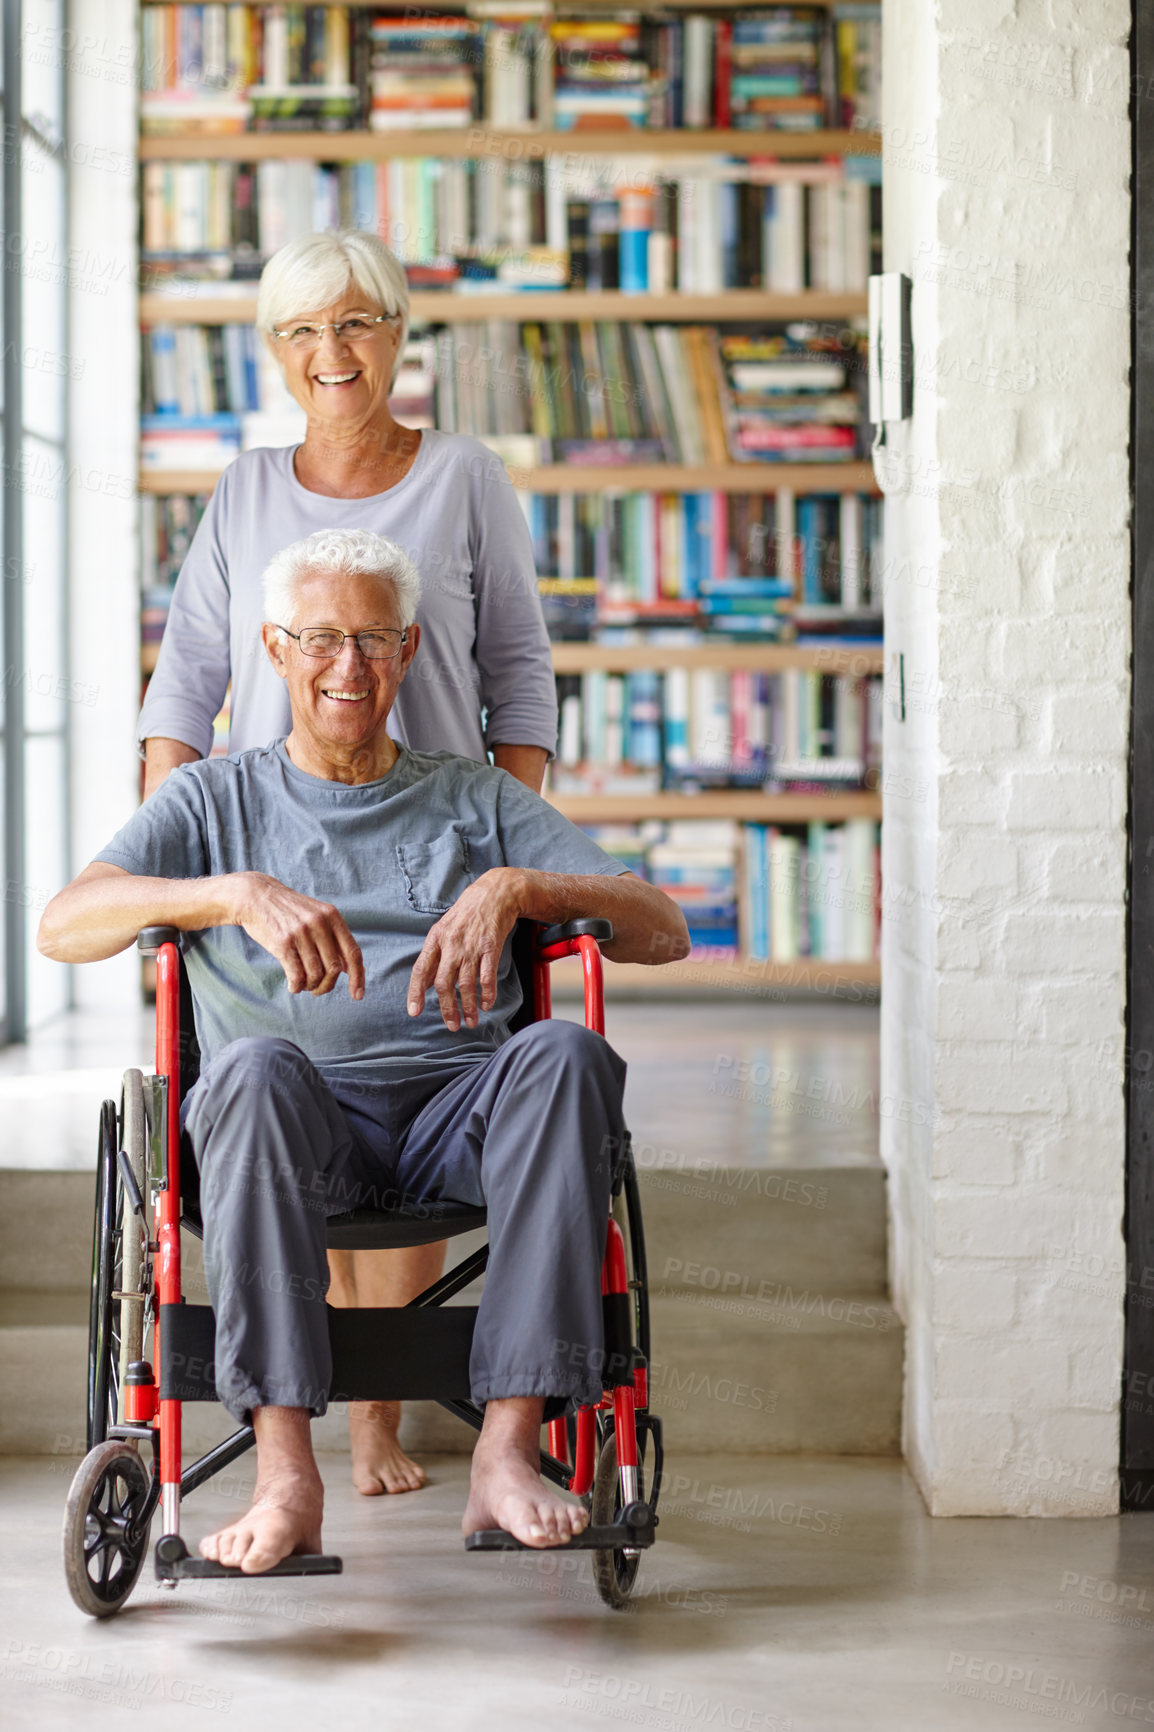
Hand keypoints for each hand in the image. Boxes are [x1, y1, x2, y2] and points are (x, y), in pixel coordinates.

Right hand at [232, 872, 364, 999]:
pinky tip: (293, 986)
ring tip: (303, 984)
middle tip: (318, 989)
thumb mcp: (316, 916)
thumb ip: (334, 939)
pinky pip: (296, 975)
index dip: (358, 977)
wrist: (256, 896)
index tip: (358, 995)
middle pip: (334, 968)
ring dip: (311, 986)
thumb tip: (352, 970)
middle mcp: (319, 923)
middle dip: (327, 985)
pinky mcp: (282, 943)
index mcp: (332, 916)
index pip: (353, 952)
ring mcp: (301, 932)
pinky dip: (297, 987)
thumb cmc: (289, 912)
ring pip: (315, 974)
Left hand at [407, 869, 522, 1030]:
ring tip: (470, 1022)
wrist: (495, 893)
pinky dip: (487, 993)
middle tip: (452, 1026)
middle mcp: (451, 944)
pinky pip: (487, 975)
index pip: (421, 969)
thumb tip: (423, 983)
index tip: (414, 1012)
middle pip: (444, 983)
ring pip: (466, 984)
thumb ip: (434, 956)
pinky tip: (486, 1004)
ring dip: (468, 1006)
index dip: (416, 992)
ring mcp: (471, 946)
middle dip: (447, 1008)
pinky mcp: (491, 946)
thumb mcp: (443, 929)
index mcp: (435, 939)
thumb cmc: (467, 914)